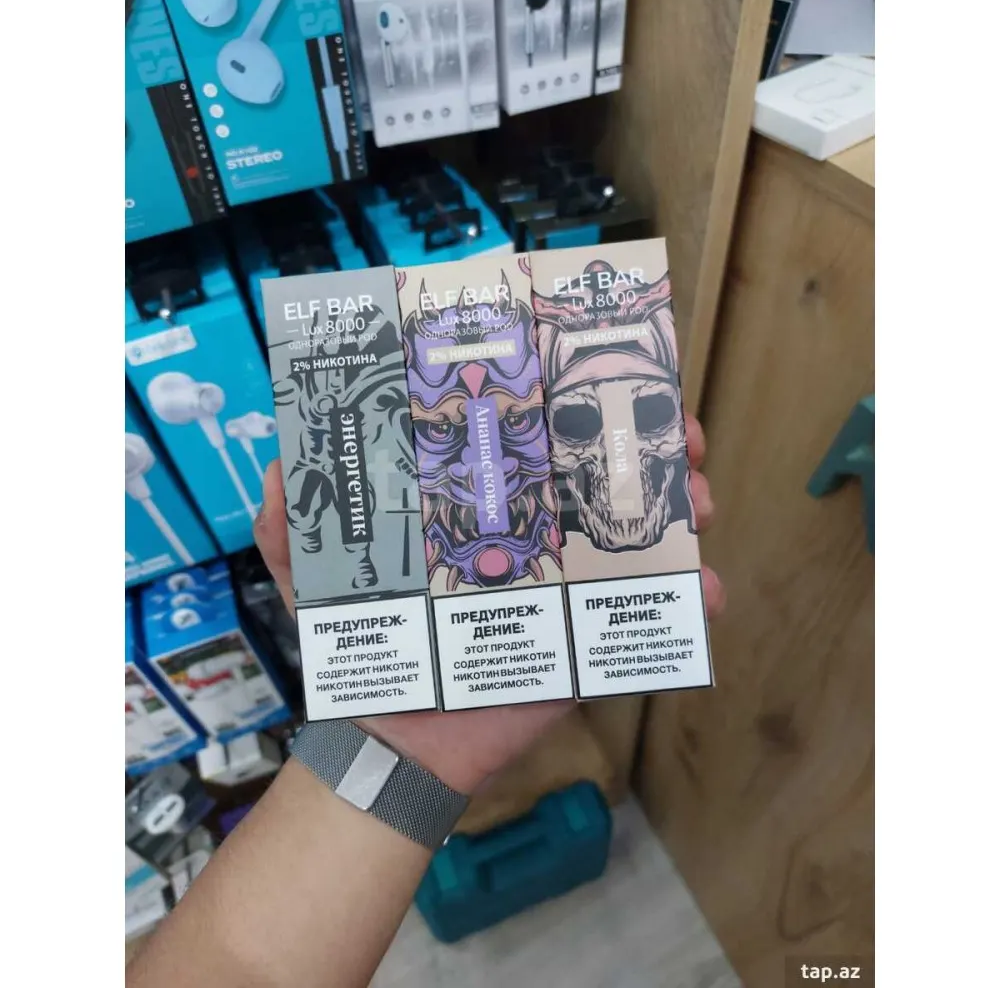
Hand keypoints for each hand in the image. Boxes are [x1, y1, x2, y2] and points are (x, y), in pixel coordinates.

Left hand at [254, 412, 724, 795]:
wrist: (393, 741)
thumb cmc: (361, 646)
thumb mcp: (311, 574)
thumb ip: (291, 517)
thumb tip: (283, 456)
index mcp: (482, 504)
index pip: (535, 438)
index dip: (575, 402)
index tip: (607, 374)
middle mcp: (534, 534)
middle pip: (605, 474)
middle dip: (654, 444)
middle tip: (680, 436)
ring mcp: (570, 584)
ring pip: (642, 532)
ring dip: (685, 506)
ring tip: (698, 500)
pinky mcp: (590, 638)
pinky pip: (650, 617)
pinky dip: (691, 603)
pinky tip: (707, 592)